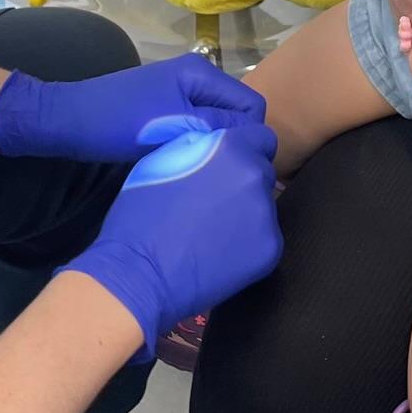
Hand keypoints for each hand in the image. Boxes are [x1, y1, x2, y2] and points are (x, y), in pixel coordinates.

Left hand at [0, 54, 265, 163]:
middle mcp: (195, 77)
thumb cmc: (120, 122)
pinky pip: (196, 128)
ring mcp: (179, 93)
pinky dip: (196, 145)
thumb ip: (219, 126)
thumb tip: (260, 138)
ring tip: (204, 171)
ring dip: (214, 146)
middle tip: (222, 173)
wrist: (67, 122)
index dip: (251, 135)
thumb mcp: (175, 125)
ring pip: (217, 124)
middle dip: (234, 141)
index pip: (252, 105)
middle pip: (236, 114)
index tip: (239, 166)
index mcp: (201, 73)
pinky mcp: (165, 110)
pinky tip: (186, 164)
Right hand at [59, 121, 281, 358]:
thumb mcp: (162, 160)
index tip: (229, 166)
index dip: (246, 150)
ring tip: (211, 232)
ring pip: (262, 207)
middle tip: (213, 203)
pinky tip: (219, 254)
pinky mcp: (270, 250)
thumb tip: (215, 146)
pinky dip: (247, 244)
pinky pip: (264, 238)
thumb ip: (198, 146)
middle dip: (242, 182)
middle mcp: (255, 177)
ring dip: (244, 213)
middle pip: (262, 173)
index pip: (262, 138)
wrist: (140, 273)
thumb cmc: (141, 215)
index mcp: (230, 148)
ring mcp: (267, 215)